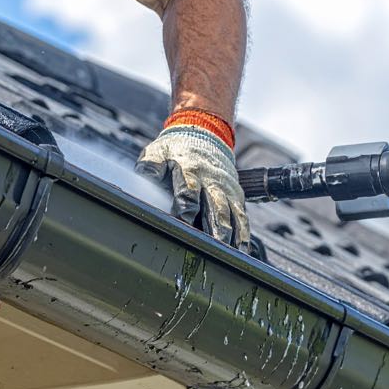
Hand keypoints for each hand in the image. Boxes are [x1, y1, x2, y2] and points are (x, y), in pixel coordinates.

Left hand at [136, 126, 250, 251]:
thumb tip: (145, 172)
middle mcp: (210, 180)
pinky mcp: (235, 195)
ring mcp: (225, 189)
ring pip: (231, 213)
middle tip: (214, 246)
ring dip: (231, 233)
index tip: (185, 221)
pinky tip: (241, 249)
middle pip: (215, 205)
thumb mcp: (159, 151)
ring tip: (229, 252)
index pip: (188, 189)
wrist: (204, 136)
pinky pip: (242, 216)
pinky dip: (243, 233)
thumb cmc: (176, 150)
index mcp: (188, 169)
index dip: (187, 206)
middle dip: (215, 226)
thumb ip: (151, 164)